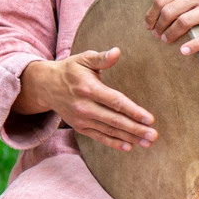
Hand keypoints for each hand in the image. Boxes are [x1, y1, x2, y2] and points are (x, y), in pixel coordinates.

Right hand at [14, 49, 156, 151]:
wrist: (45, 86)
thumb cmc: (70, 70)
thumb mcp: (83, 59)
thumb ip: (101, 58)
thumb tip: (117, 52)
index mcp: (87, 88)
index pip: (114, 101)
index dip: (133, 111)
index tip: (150, 119)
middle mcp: (83, 106)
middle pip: (114, 120)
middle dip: (135, 129)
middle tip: (153, 135)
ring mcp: (80, 119)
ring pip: (109, 131)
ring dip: (130, 138)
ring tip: (148, 142)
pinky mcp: (79, 127)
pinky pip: (99, 137)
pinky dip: (113, 143)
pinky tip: (129, 146)